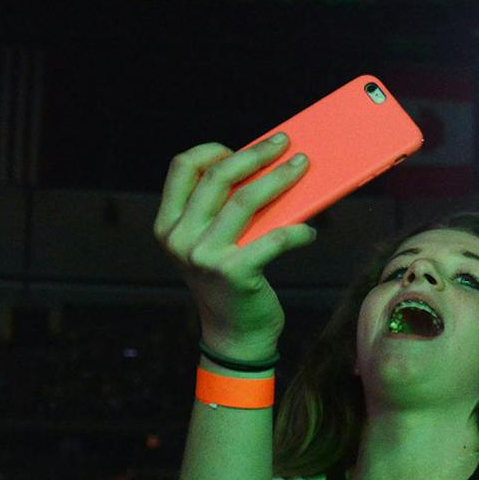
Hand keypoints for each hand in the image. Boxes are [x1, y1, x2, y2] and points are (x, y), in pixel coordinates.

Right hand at [153, 133, 318, 360]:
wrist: (234, 335)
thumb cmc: (230, 282)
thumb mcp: (213, 244)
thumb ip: (221, 211)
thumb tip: (263, 166)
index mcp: (168, 224)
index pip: (182, 167)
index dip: (213, 150)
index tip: (244, 147)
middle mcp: (180, 237)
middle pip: (219, 177)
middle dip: (257, 154)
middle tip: (285, 144)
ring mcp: (204, 255)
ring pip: (247, 200)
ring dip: (281, 178)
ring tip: (303, 167)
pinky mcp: (234, 272)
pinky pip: (275, 238)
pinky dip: (297, 231)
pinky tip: (309, 231)